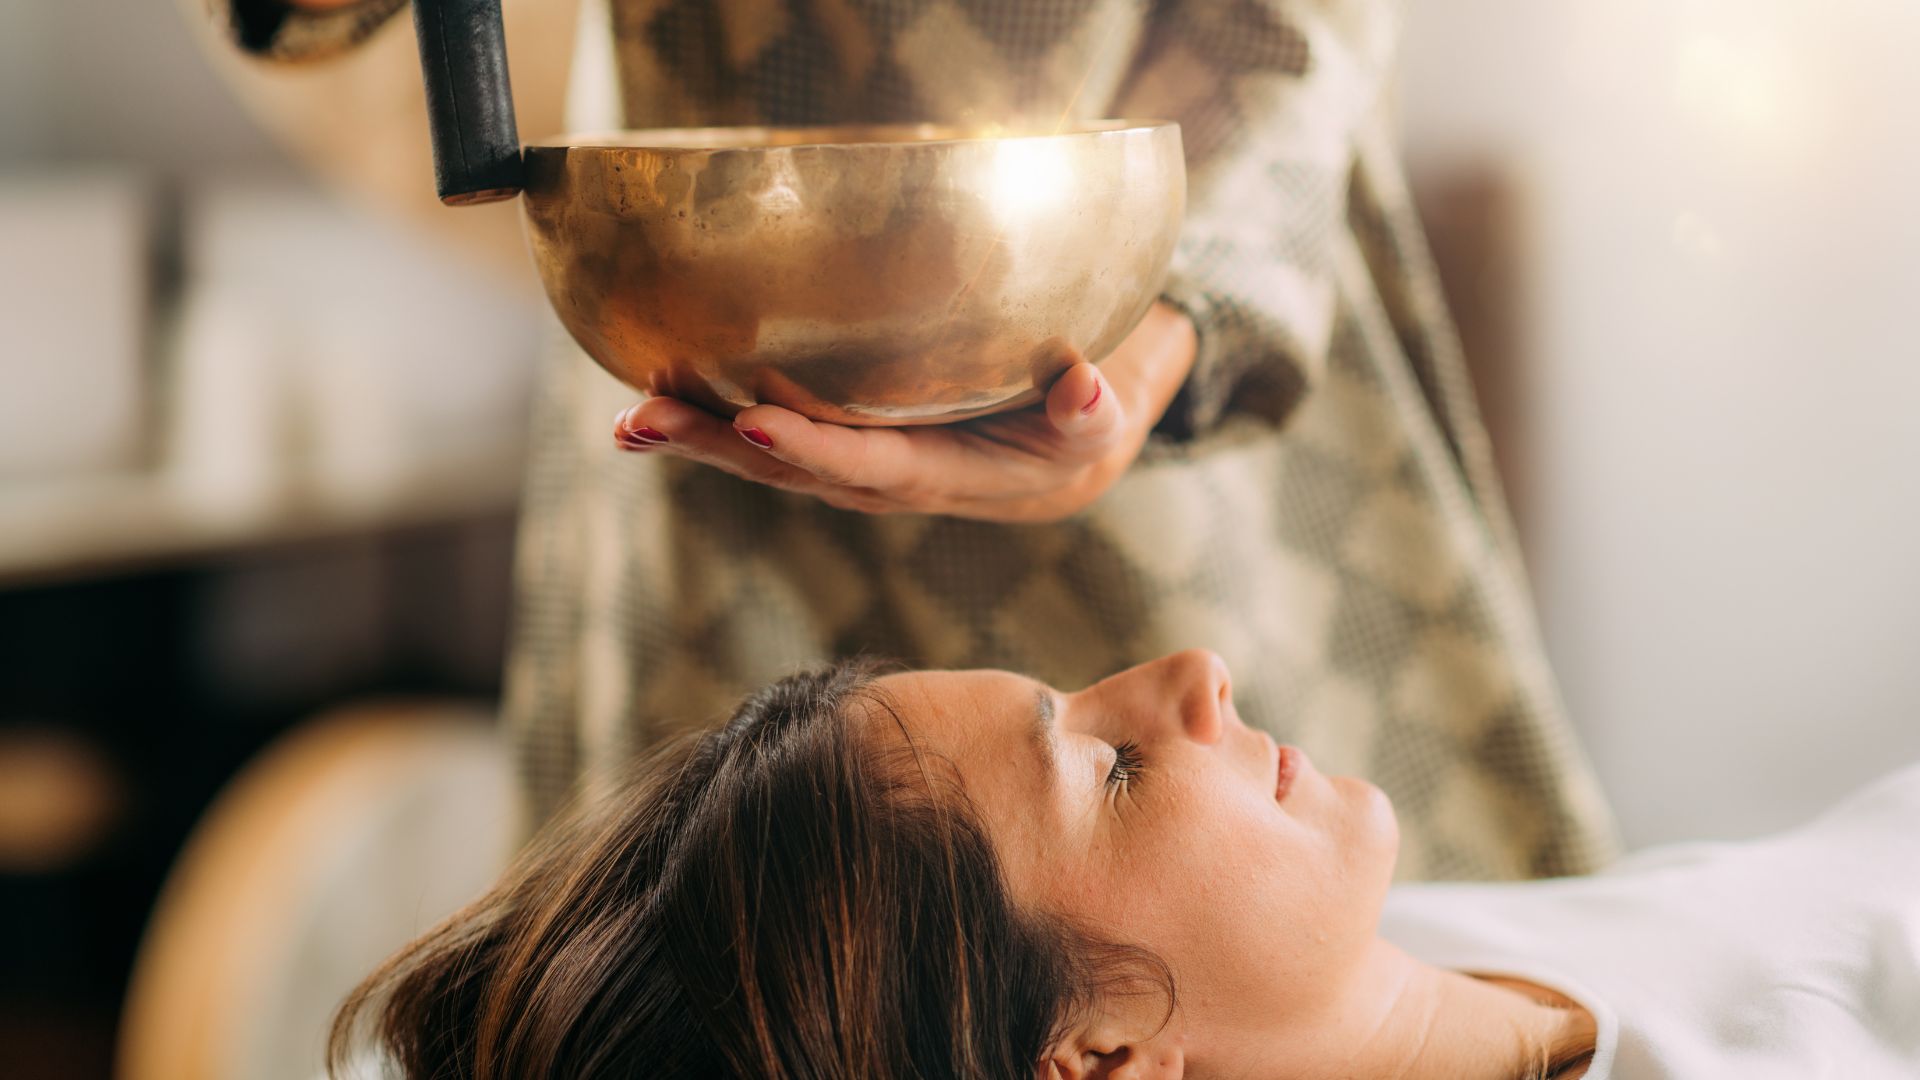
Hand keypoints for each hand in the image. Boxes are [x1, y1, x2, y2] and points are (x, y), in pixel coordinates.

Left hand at [611, 304, 1196, 521]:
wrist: (1068, 445)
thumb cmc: (1087, 423)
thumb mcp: (1104, 420)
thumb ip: (1094, 409)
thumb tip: (1085, 387)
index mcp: (943, 474)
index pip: (868, 464)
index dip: (812, 448)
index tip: (755, 422)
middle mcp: (885, 476)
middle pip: (789, 469)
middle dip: (714, 445)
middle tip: (642, 420)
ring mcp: (855, 462)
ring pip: (764, 458)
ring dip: (694, 438)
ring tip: (627, 421)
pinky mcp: (842, 440)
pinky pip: (767, 434)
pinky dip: (711, 420)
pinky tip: (656, 395)